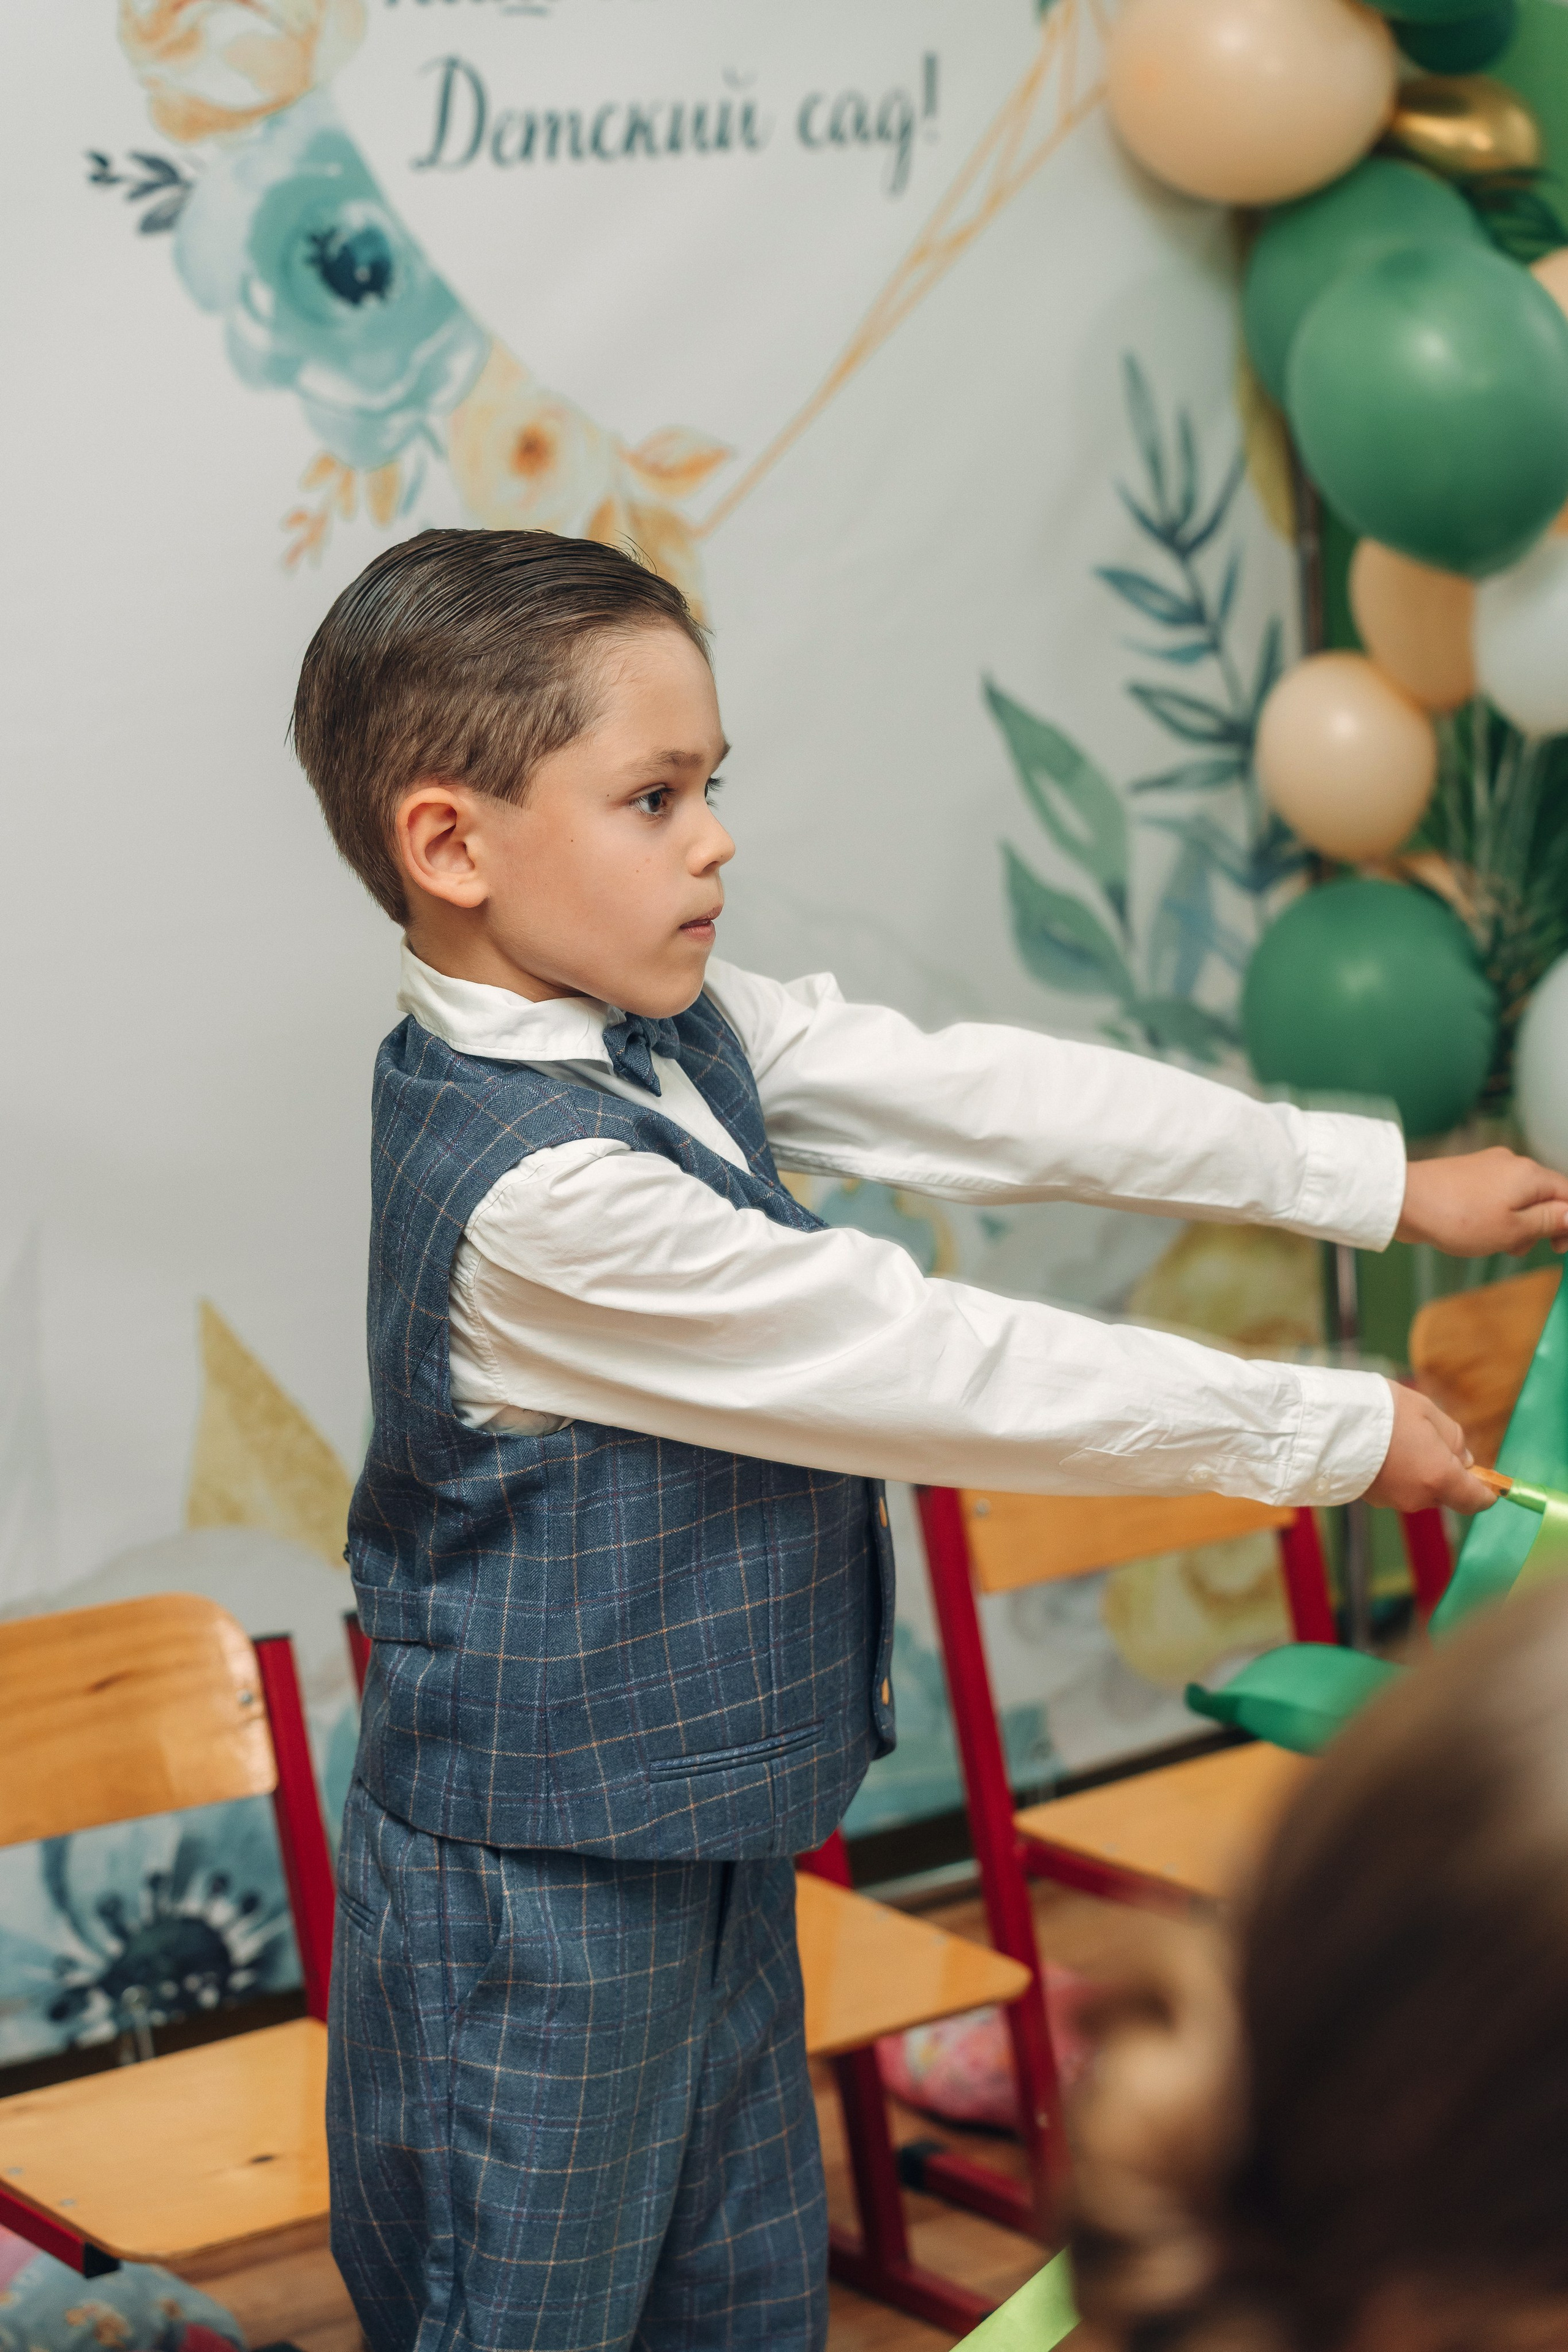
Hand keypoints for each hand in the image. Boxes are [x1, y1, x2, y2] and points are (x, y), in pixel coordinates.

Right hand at [1364, 1383, 1496, 1514]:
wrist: (1328, 1423)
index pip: (1475, 1501)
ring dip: (1419, 1470)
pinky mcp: (1373, 1499)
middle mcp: (1419, 1497)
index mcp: (1440, 1477)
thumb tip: (1463, 1459)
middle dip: (1445, 1471)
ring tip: (1399, 1438)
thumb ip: (1453, 1438)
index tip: (1489, 1482)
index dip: (1486, 1493)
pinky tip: (1382, 1449)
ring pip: (1420, 1489)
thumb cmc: (1382, 1411)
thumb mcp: (1427, 1411)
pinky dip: (1398, 1473)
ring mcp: (1394, 1501)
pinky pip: (1398, 1488)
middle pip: (1446, 1492)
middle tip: (1429, 1437)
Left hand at [1396, 1146, 1567, 1257]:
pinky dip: (1496, 1217)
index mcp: (1530, 1174)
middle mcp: (1513, 1163)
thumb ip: (1549, 1221)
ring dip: (1516, 1225)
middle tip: (1520, 1248)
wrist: (1403, 1201)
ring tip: (1493, 1242)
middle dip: (1540, 1226)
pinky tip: (1477, 1232)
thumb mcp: (1513, 1230)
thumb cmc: (1456, 1217)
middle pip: (1545, 1196)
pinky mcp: (1469, 1174)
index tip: (1558, 1247)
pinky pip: (1496, 1197)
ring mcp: (1489, 1166)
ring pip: (1520, 1199)